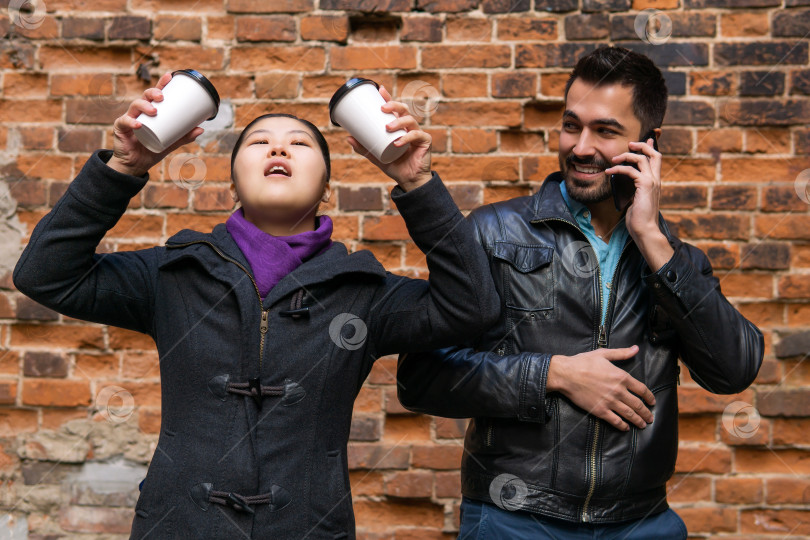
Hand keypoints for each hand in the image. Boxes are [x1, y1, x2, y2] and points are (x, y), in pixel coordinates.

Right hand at [107, 71, 203, 176]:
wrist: (136, 164)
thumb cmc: (152, 149)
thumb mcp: (171, 142)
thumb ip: (184, 136)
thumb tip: (201, 129)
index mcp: (150, 111)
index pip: (155, 94)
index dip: (161, 84)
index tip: (169, 76)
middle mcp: (139, 112)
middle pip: (145, 96)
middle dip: (153, 92)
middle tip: (162, 97)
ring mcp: (129, 118)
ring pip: (134, 106)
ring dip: (144, 105)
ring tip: (154, 111)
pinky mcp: (120, 128)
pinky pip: (124, 122)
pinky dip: (131, 122)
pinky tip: (138, 124)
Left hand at [347, 86, 431, 191]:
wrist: (408, 180)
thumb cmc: (395, 165)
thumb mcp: (376, 156)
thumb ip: (364, 148)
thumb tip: (348, 137)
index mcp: (399, 126)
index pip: (395, 108)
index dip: (389, 98)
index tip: (380, 90)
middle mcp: (409, 127)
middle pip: (404, 110)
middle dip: (394, 105)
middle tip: (382, 108)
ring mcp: (418, 133)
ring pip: (410, 120)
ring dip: (398, 121)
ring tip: (388, 127)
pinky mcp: (425, 142)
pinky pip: (417, 135)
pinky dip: (407, 138)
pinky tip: (398, 142)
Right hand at [547, 346, 655, 431]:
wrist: (567, 374)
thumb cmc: (583, 362)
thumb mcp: (604, 354)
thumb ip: (622, 353)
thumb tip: (636, 348)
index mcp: (621, 377)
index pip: (642, 389)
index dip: (649, 397)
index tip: (652, 402)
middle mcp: (619, 391)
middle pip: (638, 404)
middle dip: (646, 413)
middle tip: (650, 418)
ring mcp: (610, 402)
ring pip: (629, 414)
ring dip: (638, 421)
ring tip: (643, 425)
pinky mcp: (600, 410)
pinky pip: (615, 421)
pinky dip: (622, 426)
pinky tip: (625, 428)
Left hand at [605, 138, 672, 270]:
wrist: (645, 230)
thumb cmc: (638, 219)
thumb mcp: (635, 200)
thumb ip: (634, 190)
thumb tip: (627, 186)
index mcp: (655, 182)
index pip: (656, 160)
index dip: (650, 149)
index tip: (644, 141)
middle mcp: (656, 180)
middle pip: (655, 154)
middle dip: (642, 146)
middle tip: (629, 145)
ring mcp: (652, 182)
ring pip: (642, 158)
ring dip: (626, 155)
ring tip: (613, 159)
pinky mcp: (645, 185)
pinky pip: (631, 170)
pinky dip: (618, 168)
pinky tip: (609, 172)